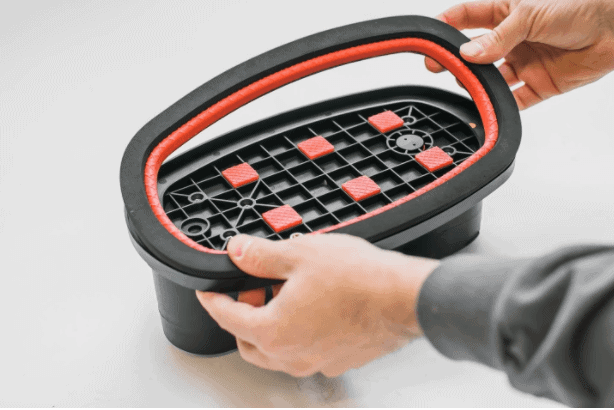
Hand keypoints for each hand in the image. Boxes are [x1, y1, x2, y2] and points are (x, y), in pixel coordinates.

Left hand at [196, 233, 438, 376]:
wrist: (404, 298)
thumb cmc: (359, 280)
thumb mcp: (300, 254)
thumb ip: (260, 255)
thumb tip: (237, 252)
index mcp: (273, 332)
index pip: (227, 318)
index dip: (213, 299)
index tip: (208, 291)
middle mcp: (292, 355)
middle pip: (249, 343)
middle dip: (242, 315)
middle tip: (252, 287)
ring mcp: (318, 361)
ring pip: (278, 351)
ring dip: (271, 324)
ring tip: (285, 291)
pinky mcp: (340, 360)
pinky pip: (306, 350)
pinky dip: (298, 331)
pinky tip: (312, 305)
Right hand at [426, 0, 613, 109]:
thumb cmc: (580, 6)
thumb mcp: (531, 14)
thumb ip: (498, 37)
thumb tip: (468, 53)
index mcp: (507, 12)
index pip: (466, 16)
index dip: (445, 25)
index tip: (427, 38)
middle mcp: (512, 39)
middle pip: (474, 52)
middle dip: (455, 60)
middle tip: (439, 68)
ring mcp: (524, 63)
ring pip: (490, 79)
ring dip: (477, 84)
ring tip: (467, 86)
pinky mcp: (538, 85)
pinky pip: (513, 101)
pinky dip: (498, 107)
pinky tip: (486, 109)